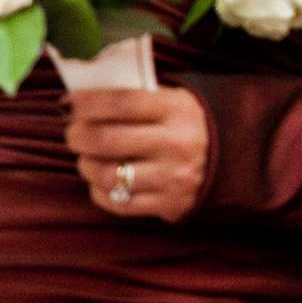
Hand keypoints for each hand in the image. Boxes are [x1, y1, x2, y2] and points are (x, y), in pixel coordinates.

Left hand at [64, 87, 208, 221]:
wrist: (233, 158)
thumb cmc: (184, 123)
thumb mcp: (169, 100)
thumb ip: (131, 97)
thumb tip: (78, 100)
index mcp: (175, 109)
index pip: (120, 102)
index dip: (86, 103)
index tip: (68, 104)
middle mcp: (175, 143)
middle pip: (106, 139)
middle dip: (77, 136)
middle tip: (73, 134)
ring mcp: (173, 177)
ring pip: (109, 175)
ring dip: (86, 166)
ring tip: (87, 159)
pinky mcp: (170, 205)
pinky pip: (120, 203)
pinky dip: (100, 193)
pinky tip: (101, 182)